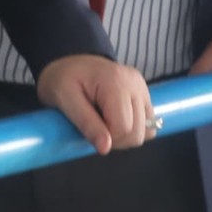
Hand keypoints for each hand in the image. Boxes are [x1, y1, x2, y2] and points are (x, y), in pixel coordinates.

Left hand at [36, 54, 154, 153]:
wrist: (70, 63)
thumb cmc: (62, 78)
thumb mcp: (65, 99)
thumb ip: (86, 123)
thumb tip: (105, 148)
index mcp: (116, 82)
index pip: (124, 128)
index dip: (106, 138)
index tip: (90, 130)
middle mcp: (135, 83)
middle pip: (138, 132)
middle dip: (116, 139)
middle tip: (95, 128)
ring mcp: (142, 88)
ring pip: (147, 130)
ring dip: (125, 135)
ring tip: (104, 123)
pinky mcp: (144, 94)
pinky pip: (148, 123)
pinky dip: (133, 128)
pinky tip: (115, 120)